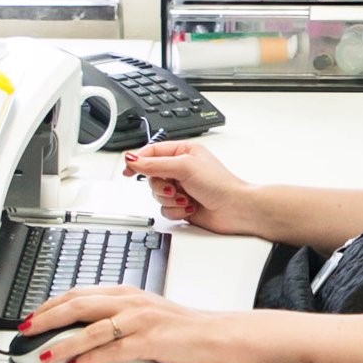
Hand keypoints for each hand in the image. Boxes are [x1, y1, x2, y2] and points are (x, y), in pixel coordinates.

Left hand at [20, 286, 221, 362]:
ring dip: (63, 342)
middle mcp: (130, 302)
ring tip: (43, 353)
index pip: (79, 292)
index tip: (30, 315)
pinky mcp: (149, 340)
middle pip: (80, 305)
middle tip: (25, 330)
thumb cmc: (178, 325)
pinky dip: (91, 357)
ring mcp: (140, 320)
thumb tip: (79, 326)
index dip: (50, 303)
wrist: (212, 333)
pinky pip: (114, 349)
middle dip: (47, 318)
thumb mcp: (142, 311)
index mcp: (126, 293)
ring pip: (93, 328)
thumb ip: (113, 314)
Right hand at [122, 140, 255, 234]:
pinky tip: (190, 207)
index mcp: (184, 152)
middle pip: (152, 176)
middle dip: (161, 186)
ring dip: (170, 199)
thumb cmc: (219, 184)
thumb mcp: (184, 167)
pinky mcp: (182, 205)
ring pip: (157, 194)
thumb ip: (155, 164)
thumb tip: (132, 159)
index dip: (138, 160)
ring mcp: (182, 187)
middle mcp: (182, 169)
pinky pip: (165, 209)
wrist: (235, 209)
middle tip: (173, 188)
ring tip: (185, 199)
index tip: (128, 170)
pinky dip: (176, 210)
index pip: (152, 152)